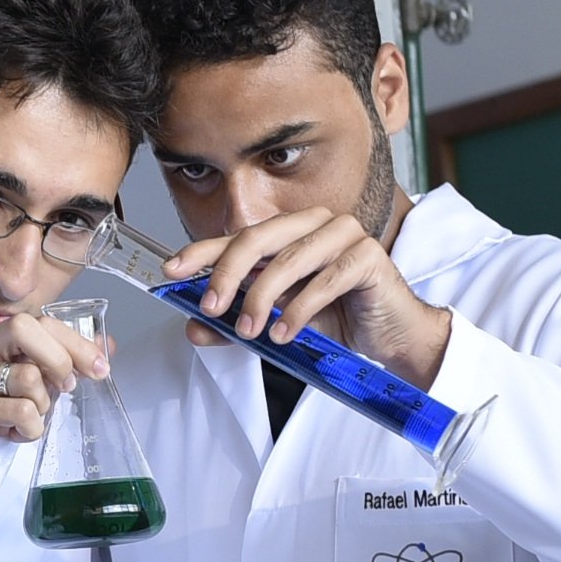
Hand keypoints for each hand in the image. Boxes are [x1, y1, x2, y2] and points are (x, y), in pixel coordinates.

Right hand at [0, 300, 100, 444]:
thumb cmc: (0, 400)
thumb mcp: (31, 374)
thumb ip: (65, 357)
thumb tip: (107, 346)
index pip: (41, 322)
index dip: (75, 343)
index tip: (98, 367)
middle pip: (25, 332)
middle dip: (59, 361)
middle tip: (65, 386)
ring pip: (29, 379)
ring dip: (43, 404)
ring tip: (30, 411)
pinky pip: (22, 413)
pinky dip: (31, 428)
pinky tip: (19, 428)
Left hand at [164, 208, 452, 385]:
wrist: (389, 337)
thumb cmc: (337, 321)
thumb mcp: (277, 323)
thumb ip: (237, 324)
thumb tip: (193, 328)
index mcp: (289, 232)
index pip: (237, 236)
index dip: (202, 251)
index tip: (172, 271)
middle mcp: (315, 224)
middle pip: (258, 239)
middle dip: (228, 274)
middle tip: (210, 308)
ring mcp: (344, 235)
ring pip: (289, 259)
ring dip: (262, 299)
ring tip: (250, 332)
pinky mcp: (368, 256)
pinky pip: (325, 280)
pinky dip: (299, 309)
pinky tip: (284, 332)